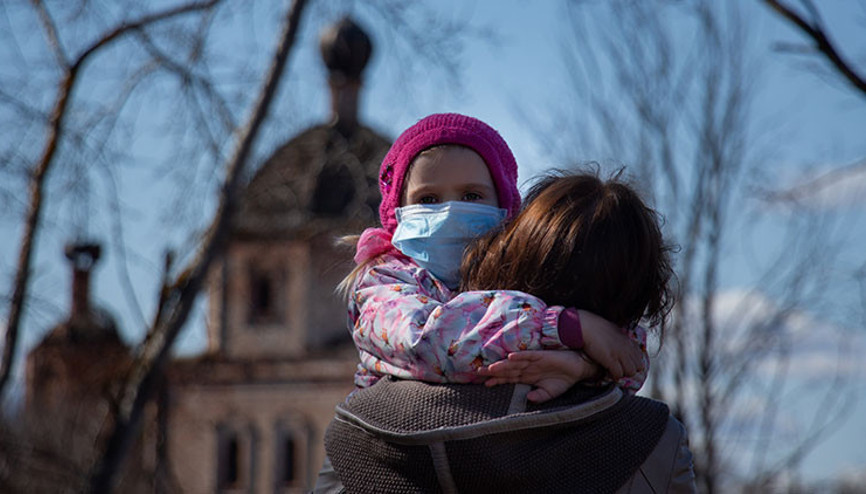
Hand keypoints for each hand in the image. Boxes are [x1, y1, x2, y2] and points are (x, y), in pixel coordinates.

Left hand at [477, 351, 599, 402]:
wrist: (578, 368)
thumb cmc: (563, 380)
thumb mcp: (550, 393)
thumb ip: (539, 396)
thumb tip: (528, 399)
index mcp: (528, 377)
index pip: (509, 379)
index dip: (497, 381)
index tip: (486, 384)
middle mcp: (527, 368)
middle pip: (507, 370)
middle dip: (494, 372)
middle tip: (479, 372)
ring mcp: (533, 361)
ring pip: (514, 362)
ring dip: (503, 364)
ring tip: (491, 367)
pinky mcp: (542, 355)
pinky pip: (529, 355)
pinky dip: (520, 356)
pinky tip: (511, 357)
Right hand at [578, 310, 644, 379]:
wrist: (585, 326)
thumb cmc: (595, 326)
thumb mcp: (613, 329)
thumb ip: (620, 337)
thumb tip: (620, 341)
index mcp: (628, 340)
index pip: (639, 356)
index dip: (632, 362)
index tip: (625, 363)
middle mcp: (627, 347)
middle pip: (638, 366)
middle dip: (629, 369)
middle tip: (620, 369)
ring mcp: (620, 354)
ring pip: (630, 372)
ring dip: (622, 373)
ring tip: (614, 372)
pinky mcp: (611, 360)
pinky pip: (618, 374)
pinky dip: (614, 376)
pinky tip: (608, 373)